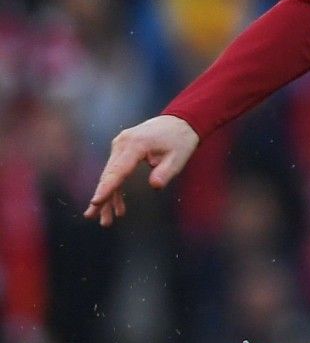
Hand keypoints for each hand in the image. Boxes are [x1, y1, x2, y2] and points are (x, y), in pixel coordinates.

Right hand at [85, 114, 199, 226]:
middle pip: (109, 175)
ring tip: (106, 221)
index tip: (95, 202)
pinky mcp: (122, 149)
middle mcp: (122, 143)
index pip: (118, 170)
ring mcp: (120, 145)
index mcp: (135, 144)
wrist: (180, 121)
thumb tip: (155, 186)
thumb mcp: (179, 157)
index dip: (107, 188)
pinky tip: (118, 208)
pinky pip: (116, 171)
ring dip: (108, 198)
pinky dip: (116, 189)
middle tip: (95, 219)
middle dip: (102, 199)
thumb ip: (166, 171)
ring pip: (110, 175)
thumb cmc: (181, 139)